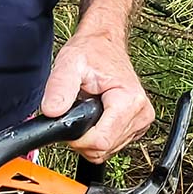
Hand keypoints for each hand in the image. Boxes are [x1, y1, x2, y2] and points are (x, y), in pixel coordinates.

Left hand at [40, 27, 154, 162]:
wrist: (103, 43)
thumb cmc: (91, 50)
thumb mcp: (70, 63)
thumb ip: (59, 88)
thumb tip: (51, 112)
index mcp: (129, 100)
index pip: (100, 142)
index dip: (77, 138)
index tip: (68, 120)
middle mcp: (141, 113)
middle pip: (103, 148)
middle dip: (82, 136)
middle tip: (75, 109)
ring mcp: (141, 121)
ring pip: (107, 150)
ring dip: (90, 135)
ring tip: (86, 108)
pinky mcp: (137, 126)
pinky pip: (111, 145)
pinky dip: (98, 134)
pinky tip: (95, 114)